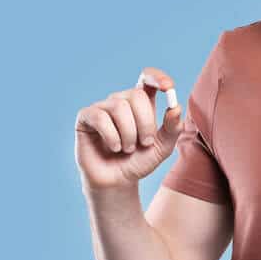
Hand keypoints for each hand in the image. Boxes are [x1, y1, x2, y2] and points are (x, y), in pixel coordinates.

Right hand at [75, 67, 182, 195]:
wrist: (118, 182)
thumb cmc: (139, 162)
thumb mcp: (163, 147)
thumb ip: (172, 128)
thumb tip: (175, 107)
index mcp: (141, 103)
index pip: (148, 78)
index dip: (157, 77)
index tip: (167, 88)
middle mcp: (121, 101)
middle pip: (136, 95)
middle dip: (145, 123)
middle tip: (145, 143)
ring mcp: (102, 107)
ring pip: (119, 106)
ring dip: (128, 133)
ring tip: (127, 149)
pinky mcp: (86, 117)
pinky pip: (100, 117)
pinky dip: (112, 136)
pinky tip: (114, 147)